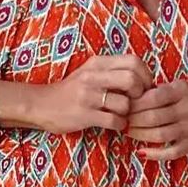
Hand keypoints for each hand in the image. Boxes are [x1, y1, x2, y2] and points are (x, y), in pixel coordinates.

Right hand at [39, 54, 154, 134]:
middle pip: (132, 79)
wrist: (40, 104)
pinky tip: (115, 124)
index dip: (146, 76)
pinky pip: (114, 121)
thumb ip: (112, 70)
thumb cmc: (71, 90)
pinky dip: (120, 125)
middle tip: (137, 102)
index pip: (134, 61)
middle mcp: (93, 77)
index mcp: (97, 63)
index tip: (144, 87)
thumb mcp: (90, 72)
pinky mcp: (84, 115)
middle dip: (141, 94)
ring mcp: (88, 96)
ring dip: (129, 113)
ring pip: (125, 103)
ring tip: (122, 114)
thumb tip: (143, 77)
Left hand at [125, 80, 187, 159]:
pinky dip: (154, 154)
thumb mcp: (178, 86)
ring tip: (128, 132)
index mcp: (182, 90)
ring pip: (160, 135)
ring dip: (139, 135)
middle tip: (122, 120)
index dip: (135, 104)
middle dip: (133, 120)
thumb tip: (128, 99)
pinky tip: (141, 151)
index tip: (124, 106)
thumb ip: (157, 91)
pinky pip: (171, 152)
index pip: (153, 97)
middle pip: (153, 118)